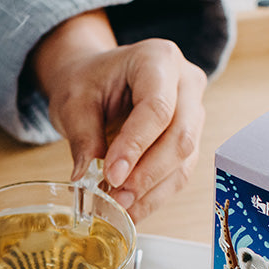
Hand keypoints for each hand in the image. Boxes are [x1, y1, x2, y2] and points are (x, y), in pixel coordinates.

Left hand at [29, 9, 206, 219]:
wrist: (97, 81)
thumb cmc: (88, 82)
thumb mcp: (74, 101)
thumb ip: (82, 136)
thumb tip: (86, 176)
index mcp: (158, 59)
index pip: (157, 107)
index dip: (136, 145)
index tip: (111, 175)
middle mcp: (186, 83)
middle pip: (180, 136)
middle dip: (147, 174)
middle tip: (116, 198)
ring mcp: (194, 112)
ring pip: (184, 160)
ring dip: (152, 190)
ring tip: (119, 208)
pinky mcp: (189, 140)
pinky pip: (179, 173)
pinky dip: (155, 196)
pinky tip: (131, 209)